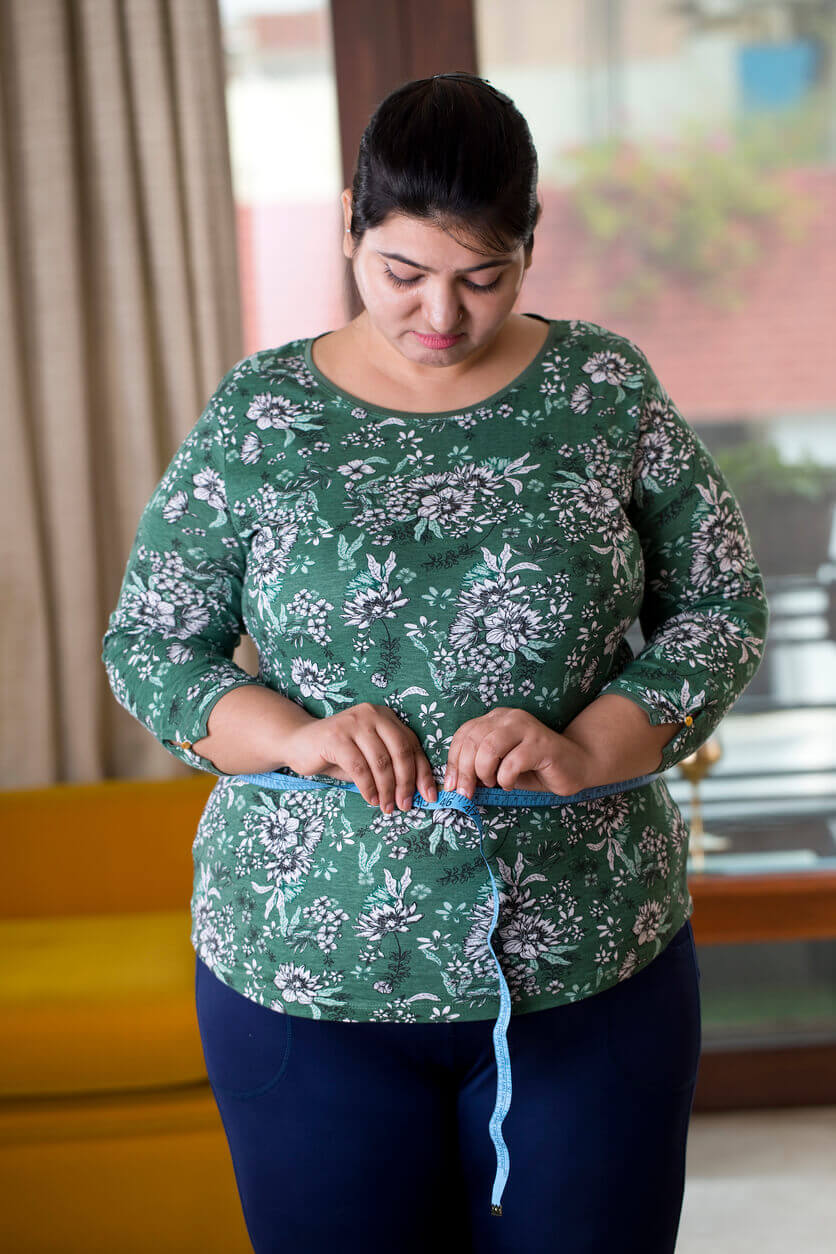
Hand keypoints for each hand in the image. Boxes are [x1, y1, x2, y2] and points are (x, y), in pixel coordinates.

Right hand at [284, 703, 437, 812]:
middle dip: (405, 783)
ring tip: (386, 807)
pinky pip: (359, 767)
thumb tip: (417, 792)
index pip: (412, 745)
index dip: (422, 772)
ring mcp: (353, 723)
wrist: (299, 743)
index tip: (429, 796)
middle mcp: (372, 715)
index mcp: (386, 717)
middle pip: (400, 752)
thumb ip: (391, 767)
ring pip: (380, 762)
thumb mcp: (370, 758)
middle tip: (404, 805)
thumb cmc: (339, 753)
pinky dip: (368, 787)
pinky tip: (371, 799)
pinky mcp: (336, 736)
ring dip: (386, 789)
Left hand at [443, 707, 588, 798]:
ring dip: (484, 772)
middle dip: (464, 771)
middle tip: (466, 793)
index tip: (451, 786)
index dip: (453, 761)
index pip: (464, 734)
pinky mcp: (541, 744)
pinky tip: (510, 784)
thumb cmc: (534, 769)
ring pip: (490, 747)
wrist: (576, 766)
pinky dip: (505, 778)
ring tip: (492, 784)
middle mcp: (509, 718)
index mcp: (496, 719)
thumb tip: (453, 784)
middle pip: (473, 740)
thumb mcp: (500, 767)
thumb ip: (478, 768)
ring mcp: (527, 728)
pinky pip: (512, 762)